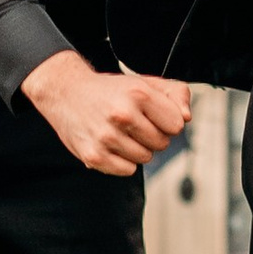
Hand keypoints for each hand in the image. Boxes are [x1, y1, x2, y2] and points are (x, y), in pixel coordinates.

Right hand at [20, 51, 191, 175]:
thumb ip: (175, 94)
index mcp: (138, 93)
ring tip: (121, 133)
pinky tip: (111, 145)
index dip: (167, 120)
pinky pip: (128, 171)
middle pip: (162, 143)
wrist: (65, 92)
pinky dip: (123, 161)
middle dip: (153, 135)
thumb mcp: (144, 82)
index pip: (177, 124)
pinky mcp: (94, 156)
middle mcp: (122, 115)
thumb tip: (187, 117)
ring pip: (145, 158)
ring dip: (138, 148)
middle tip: (134, 123)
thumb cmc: (110, 90)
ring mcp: (107, 137)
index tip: (153, 114)